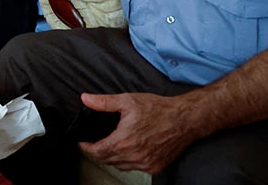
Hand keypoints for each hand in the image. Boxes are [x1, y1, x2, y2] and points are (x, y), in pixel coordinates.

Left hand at [78, 92, 197, 173]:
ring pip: (120, 166)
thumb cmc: (158, 109)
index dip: (86, 147)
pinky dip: (128, 162)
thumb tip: (86, 99)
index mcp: (124, 141)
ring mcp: (145, 163)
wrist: (184, 119)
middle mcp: (134, 156)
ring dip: (112, 158)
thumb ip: (103, 102)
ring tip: (110, 146)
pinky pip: (135, 168)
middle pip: (107, 160)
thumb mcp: (127, 101)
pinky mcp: (155, 167)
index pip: (97, 152)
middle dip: (98, 152)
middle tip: (95, 142)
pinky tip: (128, 151)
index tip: (83, 142)